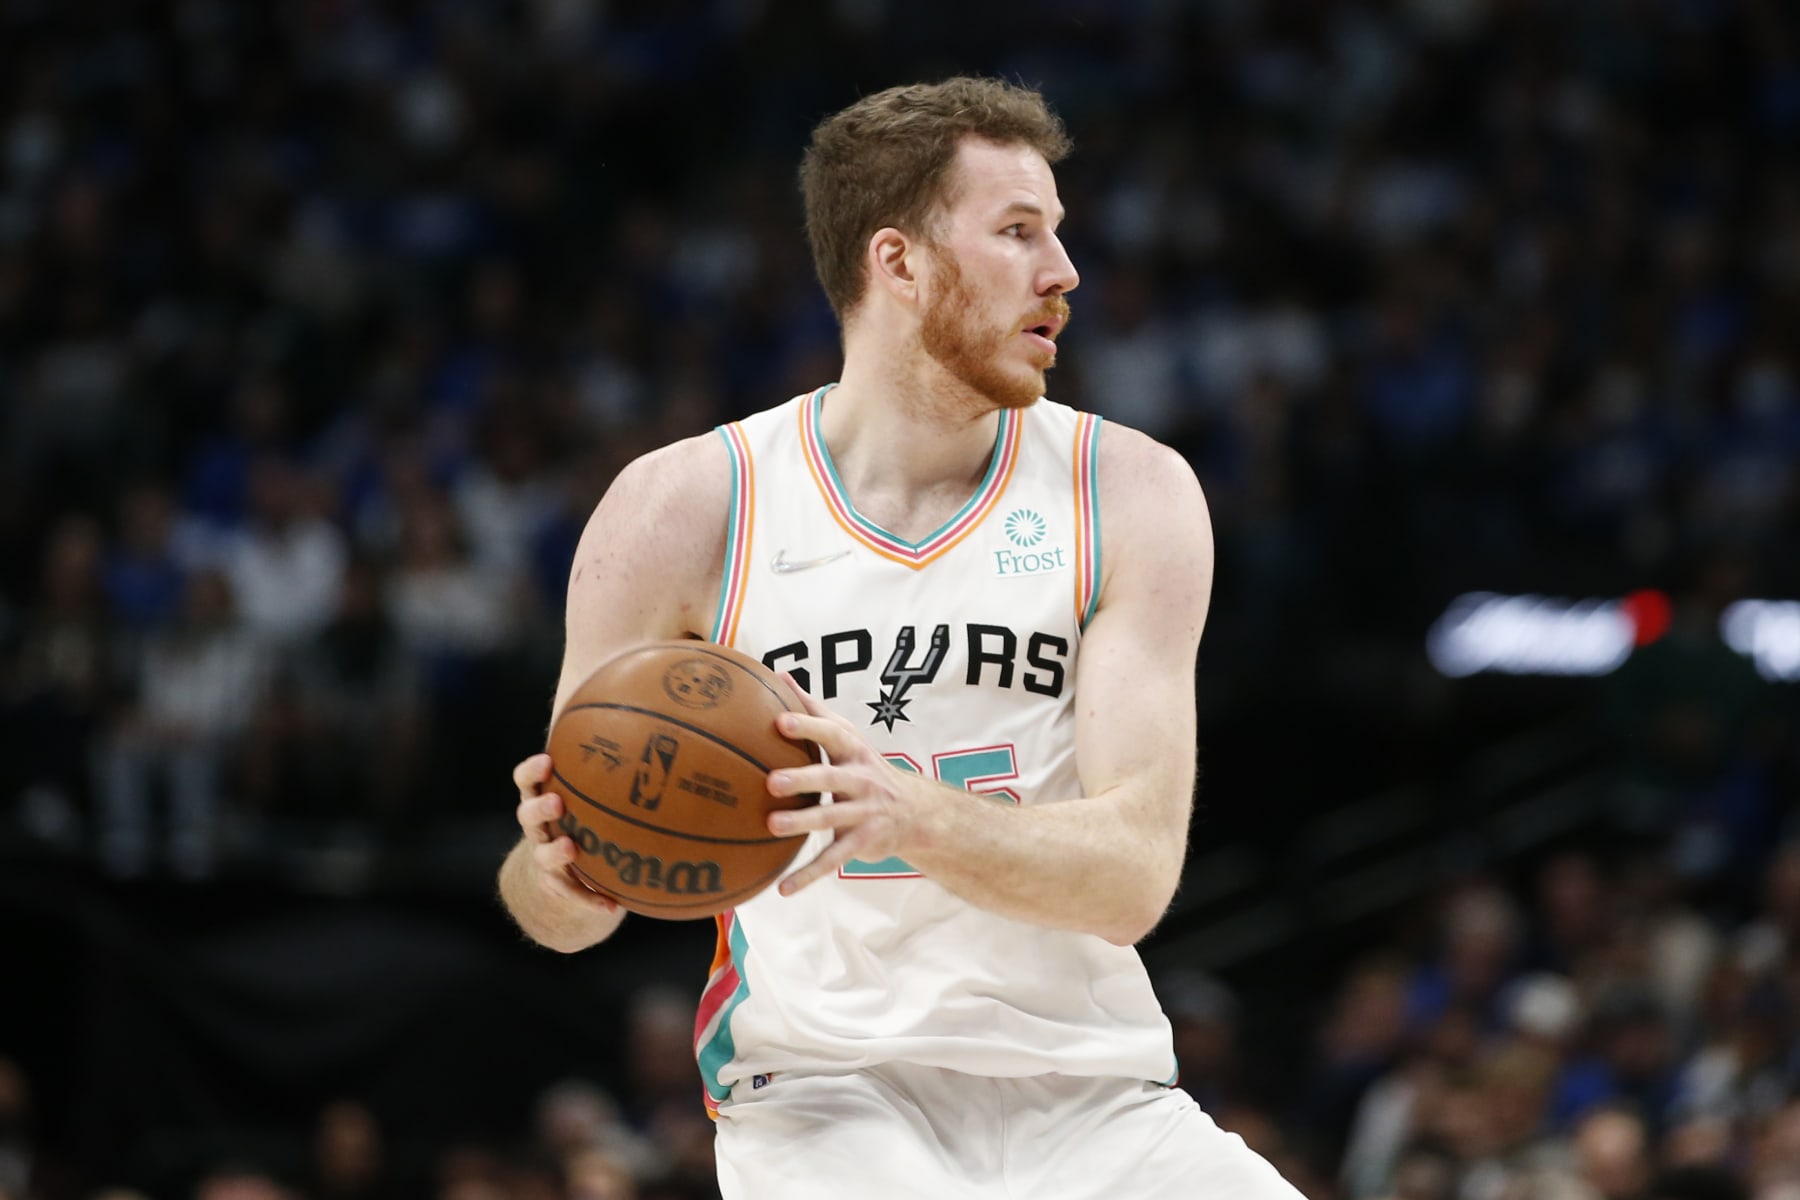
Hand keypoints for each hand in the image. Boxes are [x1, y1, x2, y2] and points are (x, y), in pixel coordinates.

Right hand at [513, 752, 618, 910]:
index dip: (532, 770)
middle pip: (527, 815)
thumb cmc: (585, 811)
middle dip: (539, 807)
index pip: (526, 779)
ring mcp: (544, 858)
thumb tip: (640, 712)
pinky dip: (591, 900)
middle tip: (557, 801)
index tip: (548, 760)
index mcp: (542, 796)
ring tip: (573, 849)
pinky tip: (614, 907)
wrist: (564, 865)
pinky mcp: (560, 886)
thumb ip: (610, 753)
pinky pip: (574, 895)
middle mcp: (538, 827)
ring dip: (555, 852)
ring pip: (542, 856)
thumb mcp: (592, 784)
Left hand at [763, 675, 935, 894]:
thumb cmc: (865, 767)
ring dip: (802, 822)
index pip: (830, 734)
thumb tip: (780, 675)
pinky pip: (833, 860)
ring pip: (831, 817)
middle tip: (771, 781)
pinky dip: (809, 875)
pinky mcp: (862, 842)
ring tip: (772, 826)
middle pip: (831, 776)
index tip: (780, 721)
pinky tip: (783, 889)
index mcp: (853, 750)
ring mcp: (864, 812)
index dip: (807, 727)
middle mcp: (860, 778)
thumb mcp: (848, 736)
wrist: (916, 811)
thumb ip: (814, 710)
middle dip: (803, 777)